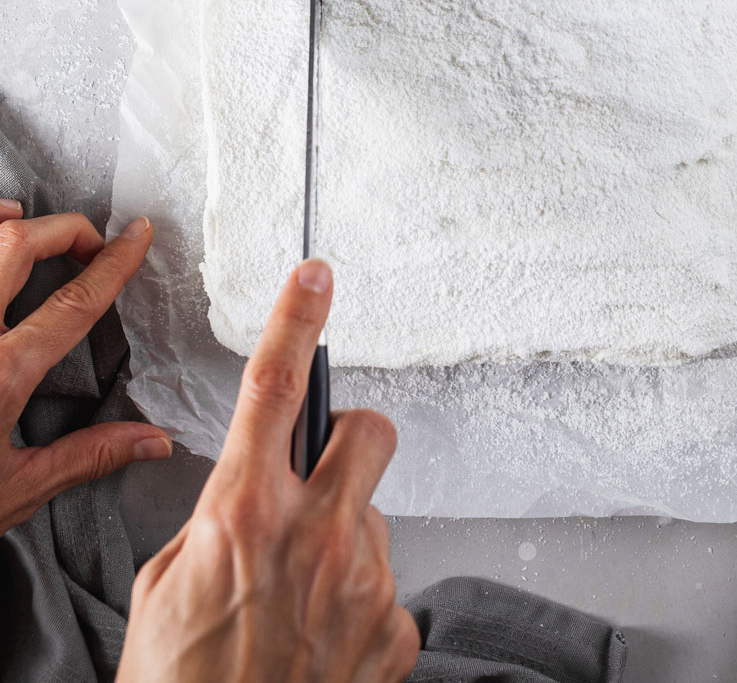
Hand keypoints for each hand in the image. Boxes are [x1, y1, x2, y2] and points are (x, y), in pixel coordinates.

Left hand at [0, 201, 171, 535]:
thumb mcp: (14, 491)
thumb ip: (85, 455)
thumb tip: (152, 441)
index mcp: (0, 377)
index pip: (73, 302)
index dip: (114, 262)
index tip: (138, 236)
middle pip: (19, 244)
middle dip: (65, 229)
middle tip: (92, 241)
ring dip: (10, 225)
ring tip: (35, 227)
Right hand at [117, 260, 419, 682]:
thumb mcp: (163, 586)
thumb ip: (214, 520)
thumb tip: (247, 496)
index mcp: (244, 513)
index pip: (274, 387)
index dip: (297, 319)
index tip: (315, 276)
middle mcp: (315, 537)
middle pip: (370, 431)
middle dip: (349, 439)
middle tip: (319, 474)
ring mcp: (363, 584)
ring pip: (373, 515)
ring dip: (342, 537)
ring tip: (298, 600)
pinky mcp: (394, 631)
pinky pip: (385, 585)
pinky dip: (357, 602)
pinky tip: (320, 640)